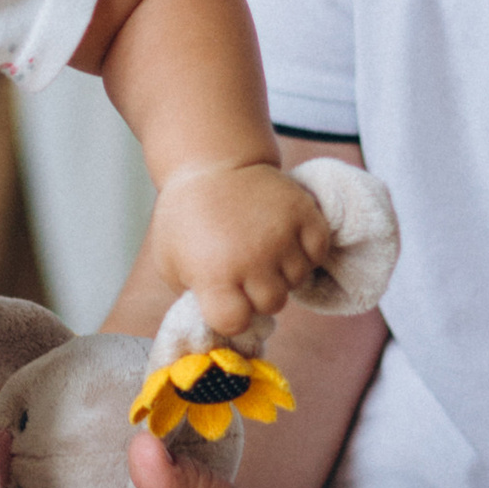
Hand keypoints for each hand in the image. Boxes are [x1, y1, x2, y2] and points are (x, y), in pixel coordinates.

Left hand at [141, 159, 331, 338]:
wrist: (209, 163)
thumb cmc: (185, 218)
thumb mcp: (171, 262)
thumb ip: (193, 297)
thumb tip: (222, 324)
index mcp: (213, 275)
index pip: (235, 322)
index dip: (232, 315)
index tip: (226, 300)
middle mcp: (251, 259)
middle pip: (271, 304)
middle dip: (257, 293)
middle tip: (244, 269)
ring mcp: (281, 236)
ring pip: (297, 281)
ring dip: (282, 271)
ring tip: (262, 249)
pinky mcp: (304, 214)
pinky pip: (317, 253)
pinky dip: (305, 251)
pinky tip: (284, 240)